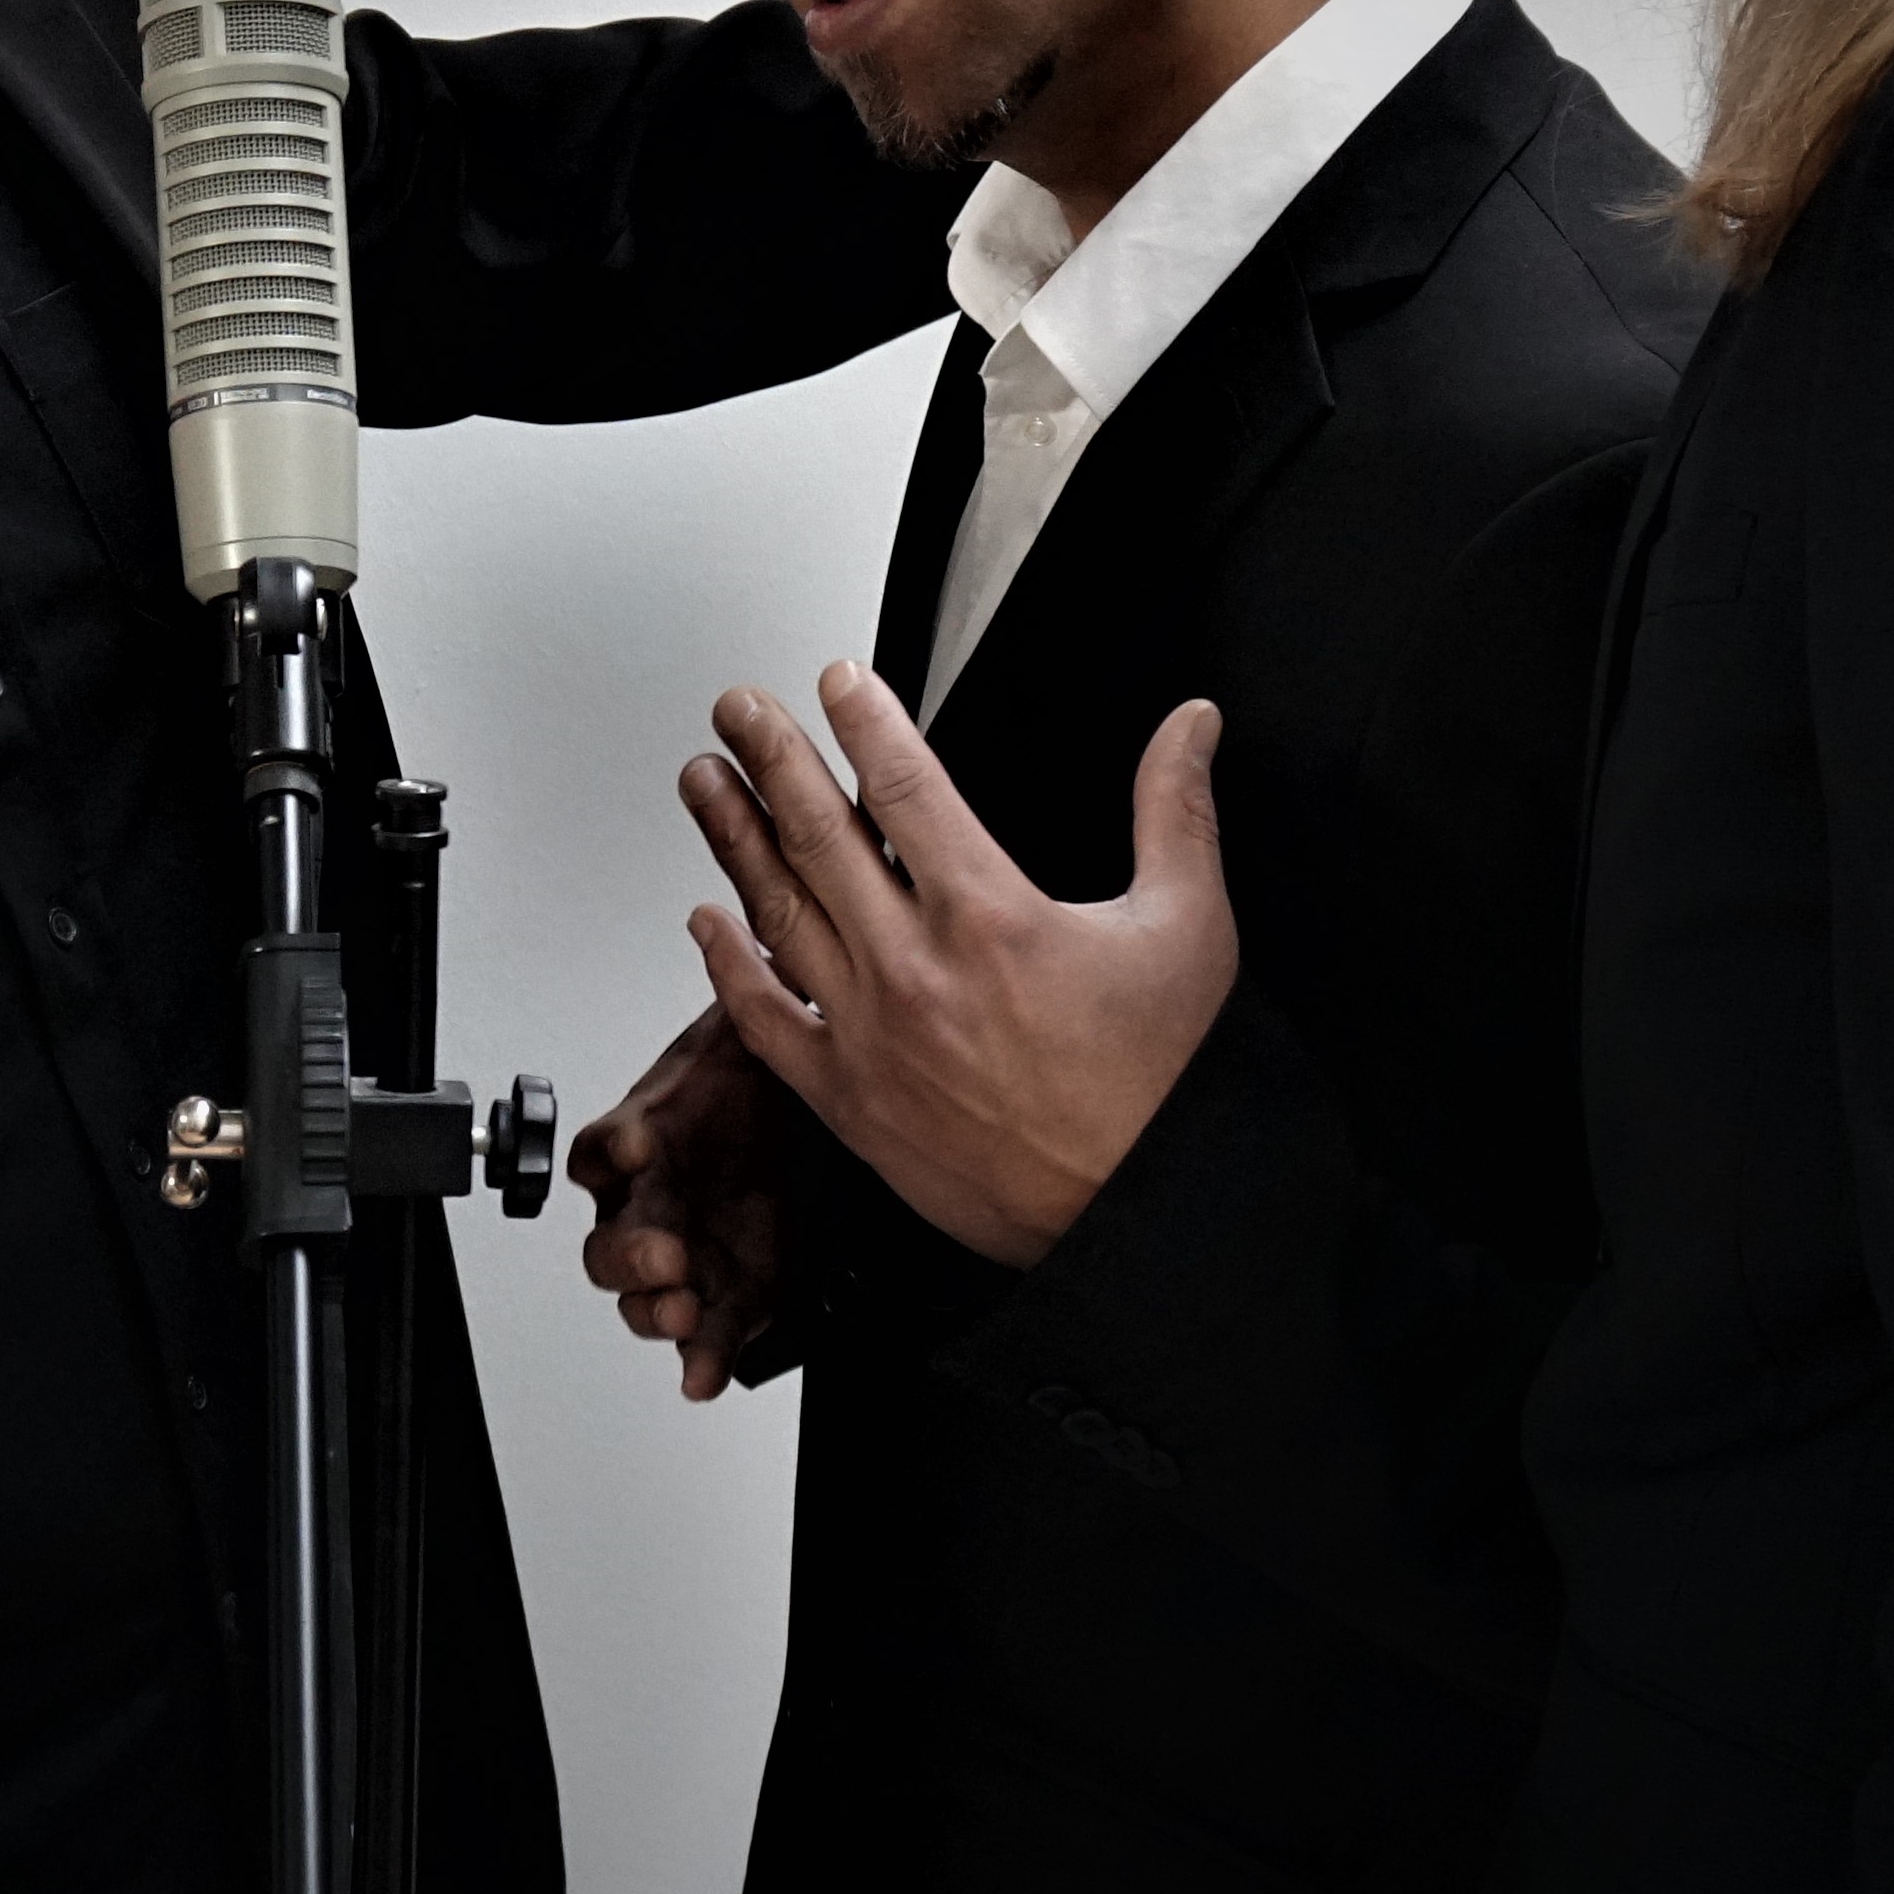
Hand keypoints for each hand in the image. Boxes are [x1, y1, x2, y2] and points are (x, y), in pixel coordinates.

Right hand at [575, 1006, 792, 1400]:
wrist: (810, 1121)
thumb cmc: (759, 1080)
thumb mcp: (749, 1031)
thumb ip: (738, 992)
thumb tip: (734, 927)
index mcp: (647, 1137)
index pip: (601, 1150)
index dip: (613, 1150)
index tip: (640, 1146)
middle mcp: (654, 1201)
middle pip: (608, 1239)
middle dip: (630, 1254)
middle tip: (665, 1253)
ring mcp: (688, 1251)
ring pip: (643, 1295)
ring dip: (656, 1309)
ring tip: (682, 1311)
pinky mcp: (732, 1290)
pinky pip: (707, 1333)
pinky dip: (704, 1356)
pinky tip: (708, 1373)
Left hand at [677, 666, 1234, 1266]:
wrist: (1136, 1211)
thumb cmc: (1160, 1086)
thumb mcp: (1188, 928)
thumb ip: (1176, 812)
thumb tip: (1190, 729)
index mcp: (990, 915)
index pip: (906, 786)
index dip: (864, 720)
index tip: (836, 681)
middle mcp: (916, 969)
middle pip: (820, 835)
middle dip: (771, 759)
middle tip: (736, 711)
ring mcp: (871, 1035)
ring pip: (778, 914)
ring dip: (733, 840)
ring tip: (704, 784)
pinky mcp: (850, 1101)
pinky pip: (767, 1022)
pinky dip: (728, 967)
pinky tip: (706, 922)